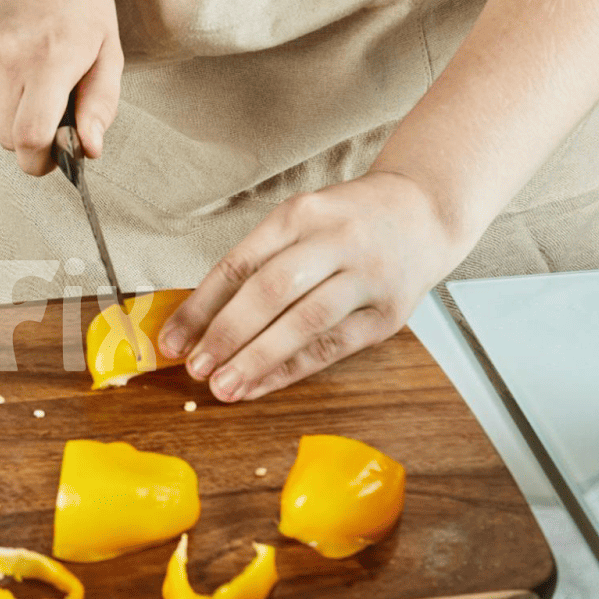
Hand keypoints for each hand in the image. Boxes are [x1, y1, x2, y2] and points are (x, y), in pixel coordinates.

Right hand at [0, 0, 121, 174]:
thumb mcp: (109, 47)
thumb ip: (100, 103)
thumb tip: (88, 150)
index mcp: (52, 58)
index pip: (29, 138)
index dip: (41, 160)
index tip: (56, 155)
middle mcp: (10, 56)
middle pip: (7, 137)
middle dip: (30, 137)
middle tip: (56, 109)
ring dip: (17, 105)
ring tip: (38, 64)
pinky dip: (1, 80)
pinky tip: (17, 46)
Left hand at [156, 170, 472, 401]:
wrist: (426, 211)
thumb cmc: (348, 221)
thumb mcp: (300, 222)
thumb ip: (255, 263)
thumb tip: (199, 319)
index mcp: (300, 214)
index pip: (239, 264)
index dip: (200, 307)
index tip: (172, 340)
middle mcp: (334, 240)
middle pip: (271, 290)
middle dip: (226, 334)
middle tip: (195, 368)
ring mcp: (366, 277)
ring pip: (305, 322)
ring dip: (258, 358)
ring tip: (224, 386)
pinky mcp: (389, 313)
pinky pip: (333, 346)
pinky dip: (293, 369)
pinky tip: (262, 385)